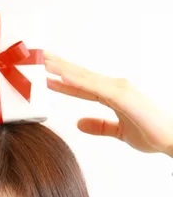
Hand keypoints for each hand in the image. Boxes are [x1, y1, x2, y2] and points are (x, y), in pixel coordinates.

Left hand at [43, 51, 172, 157]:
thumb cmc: (151, 133)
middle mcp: (114, 87)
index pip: (81, 85)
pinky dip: (77, 80)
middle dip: (57, 66)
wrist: (171, 139)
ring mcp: (118, 89)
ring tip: (42, 61)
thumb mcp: (118, 132)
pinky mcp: (122, 97)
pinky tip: (61, 75)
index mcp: (112, 94)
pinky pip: (94, 88)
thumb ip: (99, 127)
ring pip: (84, 77)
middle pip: (80, 75)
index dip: (61, 80)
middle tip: (36, 56)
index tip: (44, 74)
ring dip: (62, 68)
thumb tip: (78, 123)